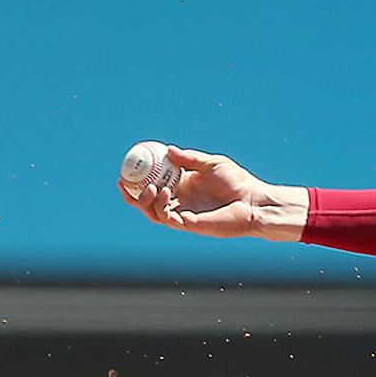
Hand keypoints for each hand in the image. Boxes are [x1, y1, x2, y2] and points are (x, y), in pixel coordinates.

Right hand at [119, 146, 308, 241]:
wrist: (252, 201)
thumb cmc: (237, 182)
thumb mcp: (211, 163)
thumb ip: (190, 159)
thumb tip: (168, 150)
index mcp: (183, 188)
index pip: (154, 185)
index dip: (138, 180)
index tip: (127, 168)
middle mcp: (180, 203)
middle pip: (147, 203)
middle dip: (131, 195)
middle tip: (123, 182)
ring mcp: (183, 215)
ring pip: (153, 213)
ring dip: (145, 201)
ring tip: (150, 188)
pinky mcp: (189, 226)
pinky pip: (167, 218)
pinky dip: (160, 206)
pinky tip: (163, 193)